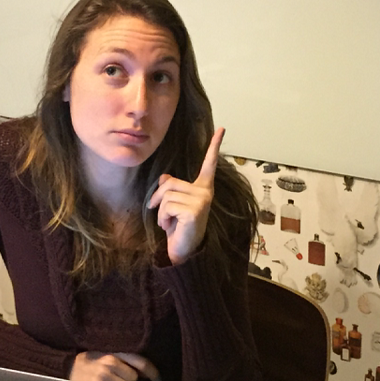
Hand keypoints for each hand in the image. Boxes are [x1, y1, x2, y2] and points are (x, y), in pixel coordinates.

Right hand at [69, 351, 160, 380]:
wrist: (69, 364)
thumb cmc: (93, 357)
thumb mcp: (109, 352)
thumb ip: (127, 359)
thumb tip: (145, 372)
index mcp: (116, 351)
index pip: (140, 362)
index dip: (152, 372)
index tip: (158, 379)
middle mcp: (111, 362)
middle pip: (133, 378)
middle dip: (129, 378)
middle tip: (119, 375)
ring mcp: (103, 375)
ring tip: (109, 379)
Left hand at [148, 127, 224, 263]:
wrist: (183, 251)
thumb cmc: (179, 228)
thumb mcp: (173, 205)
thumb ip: (171, 188)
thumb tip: (165, 177)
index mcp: (203, 188)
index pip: (209, 164)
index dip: (214, 146)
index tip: (222, 129)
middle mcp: (205, 192)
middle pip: (169, 182)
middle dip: (158, 198)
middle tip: (161, 213)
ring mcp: (202, 201)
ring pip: (166, 195)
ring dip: (160, 211)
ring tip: (170, 222)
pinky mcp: (195, 210)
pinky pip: (167, 206)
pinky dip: (163, 218)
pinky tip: (172, 226)